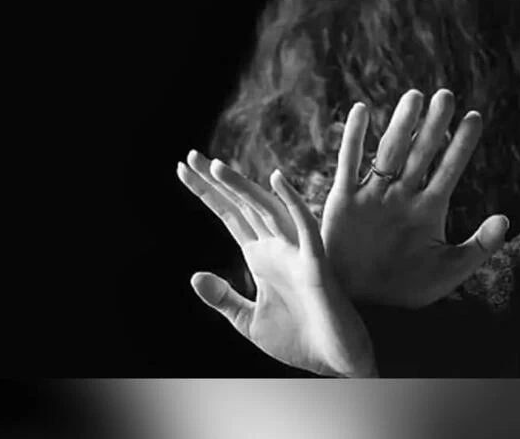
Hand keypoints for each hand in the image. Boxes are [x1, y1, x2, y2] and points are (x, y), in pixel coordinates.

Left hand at [177, 151, 376, 377]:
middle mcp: (277, 247)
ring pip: (267, 210)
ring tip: (216, 167)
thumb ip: (224, 299)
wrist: (336, 363)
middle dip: (216, 182)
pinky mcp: (317, 264)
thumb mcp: (249, 322)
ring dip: (243, 188)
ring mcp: (296, 252)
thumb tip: (194, 275)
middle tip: (191, 156)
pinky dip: (292, 202)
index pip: (229, 216)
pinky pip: (305, 227)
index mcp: (261, 257)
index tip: (183, 169)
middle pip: (242, 205)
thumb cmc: (300, 341)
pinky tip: (276, 179)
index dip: (207, 193)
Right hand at [321, 89, 509, 307]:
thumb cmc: (405, 290)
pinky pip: (348, 164)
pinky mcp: (344, 200)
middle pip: (420, 152)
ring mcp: (373, 195)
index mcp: (428, 210)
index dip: (461, 144)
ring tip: (414, 97)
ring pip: (388, 152)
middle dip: (433, 125)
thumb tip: (505, 218)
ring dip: (401, 125)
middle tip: (446, 95)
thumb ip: (478, 247)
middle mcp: (402, 196)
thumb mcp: (448, 272)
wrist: (361, 304)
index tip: (474, 117)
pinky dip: (354, 138)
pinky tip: (361, 111)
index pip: (449, 169)